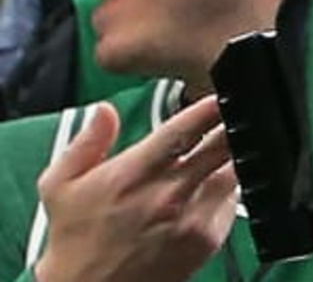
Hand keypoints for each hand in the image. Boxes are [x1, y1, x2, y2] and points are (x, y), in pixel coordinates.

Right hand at [33, 94, 236, 281]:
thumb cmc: (75, 238)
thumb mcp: (59, 186)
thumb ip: (85, 143)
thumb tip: (104, 111)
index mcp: (133, 175)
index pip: (183, 129)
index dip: (208, 107)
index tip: (220, 94)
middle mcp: (167, 194)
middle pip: (220, 145)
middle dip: (229, 126)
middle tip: (232, 117)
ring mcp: (191, 217)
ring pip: (232, 170)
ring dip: (231, 157)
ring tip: (222, 151)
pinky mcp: (207, 239)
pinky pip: (233, 202)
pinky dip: (228, 189)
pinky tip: (212, 187)